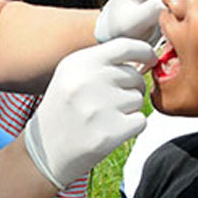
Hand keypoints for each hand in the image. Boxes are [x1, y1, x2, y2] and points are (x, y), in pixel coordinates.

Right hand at [24, 38, 154, 187]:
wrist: (46, 152)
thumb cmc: (64, 111)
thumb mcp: (72, 76)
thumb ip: (103, 63)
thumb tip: (146, 55)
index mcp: (77, 63)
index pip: (124, 46)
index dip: (144, 51)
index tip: (151, 59)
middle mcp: (87, 81)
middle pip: (135, 76)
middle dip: (131, 88)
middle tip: (108, 103)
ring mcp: (98, 107)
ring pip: (138, 99)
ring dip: (128, 110)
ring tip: (102, 118)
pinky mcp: (110, 132)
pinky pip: (141, 121)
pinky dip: (130, 127)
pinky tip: (108, 131)